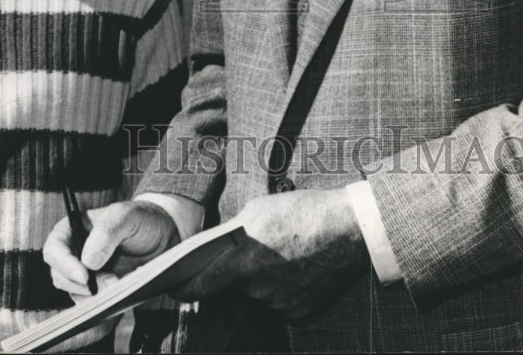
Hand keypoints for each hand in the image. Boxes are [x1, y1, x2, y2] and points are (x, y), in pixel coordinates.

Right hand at [43, 200, 179, 296]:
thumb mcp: (127, 215)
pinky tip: (120, 295)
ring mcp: (85, 273)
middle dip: (81, 285)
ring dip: (94, 296)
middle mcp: (74, 252)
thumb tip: (88, 261)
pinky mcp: (97, 290)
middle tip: (110, 283)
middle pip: (59, 275)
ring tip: (119, 286)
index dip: (63, 264)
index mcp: (73, 228)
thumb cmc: (141, 219)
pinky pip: (90, 304)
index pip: (54, 248)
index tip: (84, 276)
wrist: (163, 237)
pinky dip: (102, 304)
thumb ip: (108, 231)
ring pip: (74, 293)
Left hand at [172, 188, 367, 318]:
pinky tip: (294, 265)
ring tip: (279, 253)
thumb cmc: (300, 211)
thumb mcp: (257, 211)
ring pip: (257, 294)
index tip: (174, 285)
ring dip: (259, 279)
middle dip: (231, 275)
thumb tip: (216, 248)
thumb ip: (232, 234)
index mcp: (242, 264)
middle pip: (231, 289)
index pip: (199, 287)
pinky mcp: (300, 311)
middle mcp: (258, 290)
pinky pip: (279, 301)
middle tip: (246, 254)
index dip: (183, 288)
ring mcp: (280, 304)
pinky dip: (281, 287)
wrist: (347, 228)